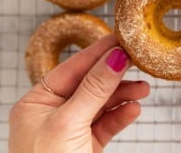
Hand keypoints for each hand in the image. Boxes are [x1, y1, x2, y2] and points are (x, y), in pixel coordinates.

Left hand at [9, 35, 149, 152]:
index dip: (98, 52)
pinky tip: (134, 109)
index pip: (72, 68)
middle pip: (90, 84)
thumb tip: (114, 57)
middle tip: (138, 61)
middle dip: (115, 75)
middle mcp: (53, 113)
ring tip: (143, 89)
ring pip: (102, 104)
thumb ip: (94, 88)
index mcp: (36, 103)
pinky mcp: (87, 144)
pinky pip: (107, 124)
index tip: (120, 38)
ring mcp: (71, 129)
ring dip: (123, 95)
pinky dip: (122, 116)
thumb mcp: (69, 123)